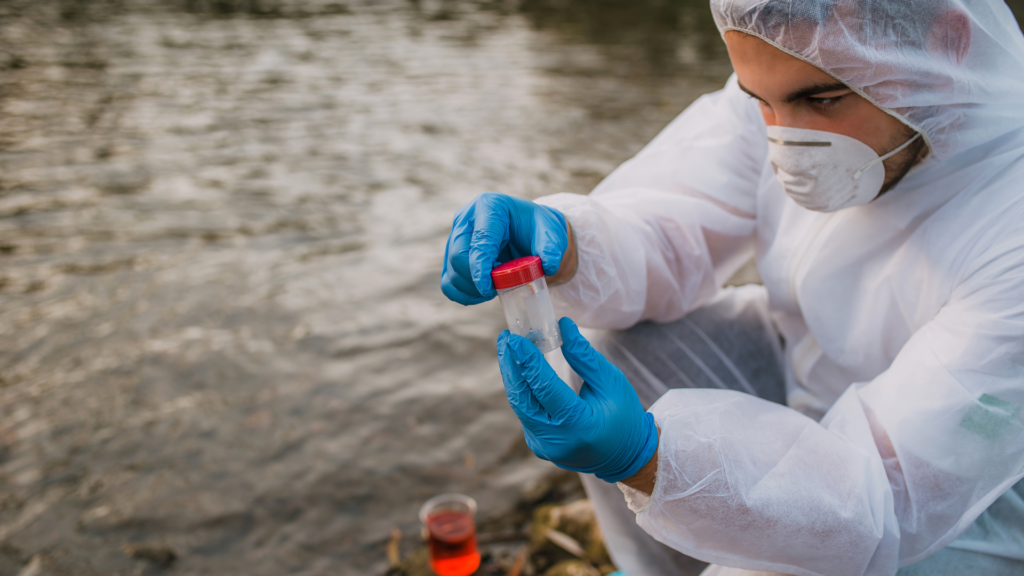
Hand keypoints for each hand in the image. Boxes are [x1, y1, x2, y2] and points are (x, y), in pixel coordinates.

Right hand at [441, 192, 566, 304]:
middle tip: (499, 287)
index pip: (479, 241)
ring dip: (471, 289)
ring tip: (496, 289)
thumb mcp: (550, 232)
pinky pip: (448, 282)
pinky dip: (463, 294)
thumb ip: (551, 247)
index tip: (489, 289)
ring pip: (451, 272)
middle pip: (458, 256)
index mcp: (489, 206)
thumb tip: (547, 266)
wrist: (529, 232)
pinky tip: (482, 295)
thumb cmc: (537, 229)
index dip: (480, 268)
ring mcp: (456, 236)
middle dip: (476, 279)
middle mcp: (466, 219)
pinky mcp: (452, 255)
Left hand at [496, 317, 658, 482]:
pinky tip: (519, 369)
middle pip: (523, 398)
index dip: (528, 361)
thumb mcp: (611, 382)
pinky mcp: (538, 445)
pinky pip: (525, 413)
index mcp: (578, 426)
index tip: (515, 338)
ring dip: (512, 376)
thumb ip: (585, 357)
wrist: (625, 456)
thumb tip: (563, 326)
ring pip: (520, 406)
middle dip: (511, 366)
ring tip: (508, 348)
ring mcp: (543, 446)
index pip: (545, 388)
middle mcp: (555, 440)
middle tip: (505, 338)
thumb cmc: (624, 416)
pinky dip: (521, 390)